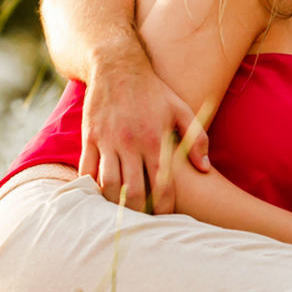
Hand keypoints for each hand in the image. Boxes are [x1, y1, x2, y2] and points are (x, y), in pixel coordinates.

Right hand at [78, 52, 208, 213]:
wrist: (118, 67)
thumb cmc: (154, 91)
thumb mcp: (181, 110)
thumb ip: (196, 138)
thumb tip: (205, 168)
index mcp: (155, 140)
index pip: (161, 184)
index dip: (165, 207)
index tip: (166, 220)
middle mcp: (130, 144)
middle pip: (132, 191)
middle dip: (139, 213)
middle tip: (143, 224)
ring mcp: (107, 142)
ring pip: (107, 185)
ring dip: (113, 204)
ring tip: (121, 215)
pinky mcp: (89, 138)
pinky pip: (86, 170)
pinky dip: (91, 187)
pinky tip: (98, 197)